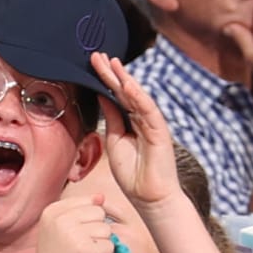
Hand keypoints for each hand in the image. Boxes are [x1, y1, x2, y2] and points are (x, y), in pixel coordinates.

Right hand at [27, 179, 115, 252]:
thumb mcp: (58, 229)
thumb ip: (79, 211)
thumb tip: (101, 196)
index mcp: (52, 211)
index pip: (88, 202)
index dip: (88, 221)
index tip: (72, 237)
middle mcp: (60, 219)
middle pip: (99, 214)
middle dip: (96, 232)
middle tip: (80, 248)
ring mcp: (72, 233)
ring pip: (106, 230)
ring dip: (100, 246)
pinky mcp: (86, 250)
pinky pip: (109, 246)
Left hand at [92, 53, 179, 208]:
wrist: (150, 198)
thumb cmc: (133, 174)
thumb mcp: (115, 141)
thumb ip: (111, 118)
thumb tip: (102, 96)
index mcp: (130, 121)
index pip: (116, 95)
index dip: (105, 79)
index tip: (92, 63)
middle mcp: (142, 119)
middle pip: (124, 91)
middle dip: (111, 73)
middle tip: (96, 55)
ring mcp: (152, 124)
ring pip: (136, 96)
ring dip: (124, 78)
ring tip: (111, 62)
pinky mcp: (160, 132)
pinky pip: (148, 111)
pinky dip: (138, 96)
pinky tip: (128, 84)